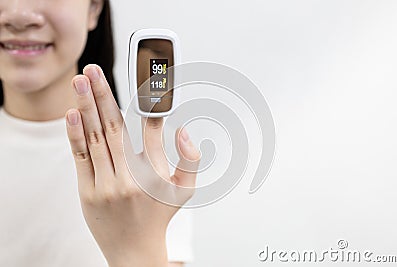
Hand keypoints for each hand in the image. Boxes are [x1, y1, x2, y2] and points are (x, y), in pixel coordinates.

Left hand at [65, 64, 200, 266]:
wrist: (134, 249)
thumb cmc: (159, 215)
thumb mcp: (186, 190)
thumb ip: (191, 159)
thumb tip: (182, 129)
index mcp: (156, 172)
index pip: (152, 127)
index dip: (148, 99)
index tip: (143, 76)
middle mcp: (131, 176)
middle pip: (116, 126)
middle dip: (104, 94)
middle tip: (94, 70)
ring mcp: (108, 183)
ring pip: (96, 137)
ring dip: (87, 105)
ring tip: (80, 81)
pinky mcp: (88, 191)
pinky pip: (82, 157)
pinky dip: (76, 133)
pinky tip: (73, 112)